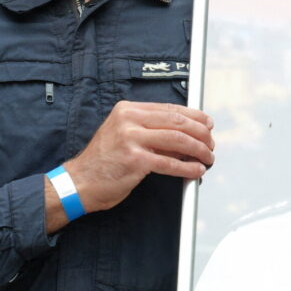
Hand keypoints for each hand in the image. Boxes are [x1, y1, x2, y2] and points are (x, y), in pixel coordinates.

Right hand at [46, 101, 213, 231]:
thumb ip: (151, 131)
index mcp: (128, 110)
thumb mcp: (124, 135)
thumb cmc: (104, 161)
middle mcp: (129, 120)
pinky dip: (187, 168)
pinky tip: (196, 171)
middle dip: (201, 133)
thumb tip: (186, 135)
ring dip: (199, 150)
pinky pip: (169, 163)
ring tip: (207, 158)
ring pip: (178, 140)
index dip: (194, 116)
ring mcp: (131, 139)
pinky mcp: (135, 160)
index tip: (208, 124)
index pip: (170, 108)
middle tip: (210, 144)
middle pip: (178, 122)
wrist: (80, 181)